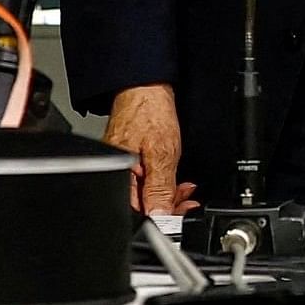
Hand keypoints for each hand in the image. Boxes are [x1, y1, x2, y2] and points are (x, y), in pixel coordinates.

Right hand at [104, 84, 190, 214]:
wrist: (145, 87)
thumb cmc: (148, 112)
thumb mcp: (161, 154)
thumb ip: (160, 188)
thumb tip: (160, 216)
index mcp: (118, 175)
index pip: (137, 212)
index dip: (160, 218)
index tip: (180, 214)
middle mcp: (117, 174)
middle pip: (142, 206)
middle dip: (167, 207)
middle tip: (187, 202)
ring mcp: (124, 167)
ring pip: (146, 195)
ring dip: (168, 196)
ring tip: (184, 190)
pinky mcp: (131, 161)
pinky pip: (146, 181)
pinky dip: (162, 183)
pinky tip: (174, 181)